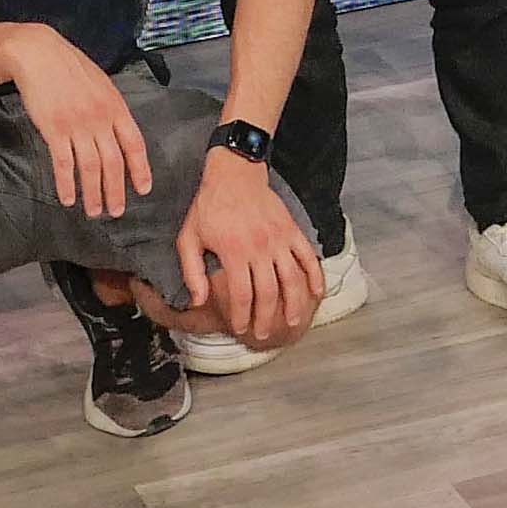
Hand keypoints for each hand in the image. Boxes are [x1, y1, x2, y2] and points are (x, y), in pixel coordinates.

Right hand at [2, 28, 153, 222]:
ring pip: (90, 168)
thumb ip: (111, 109)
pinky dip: (66, 184)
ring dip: (92, 193)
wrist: (38, 53)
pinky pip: (63, 163)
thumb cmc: (69, 67)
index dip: (140, 169)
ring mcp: (77, 124)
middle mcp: (99, 118)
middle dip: (116, 191)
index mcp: (115, 107)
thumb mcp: (100, 83)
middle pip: (113, 163)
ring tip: (93, 211)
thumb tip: (119, 133)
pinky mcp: (54, 129)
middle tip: (116, 211)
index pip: (134, 144)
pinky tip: (67, 198)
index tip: (143, 189)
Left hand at [172, 150, 325, 350]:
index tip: (241, 328)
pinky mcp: (291, 230)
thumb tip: (199, 301)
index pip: (241, 295)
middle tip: (263, 334)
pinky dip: (315, 276)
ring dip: (294, 304)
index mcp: (233, 252)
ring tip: (292, 322)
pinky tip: (317, 293)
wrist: (234, 173)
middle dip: (266, 318)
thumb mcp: (189, 237)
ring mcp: (278, 239)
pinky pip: (308, 257)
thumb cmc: (208, 206)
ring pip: (291, 280)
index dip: (242, 316)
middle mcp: (259, 248)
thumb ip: (192, 271)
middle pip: (267, 293)